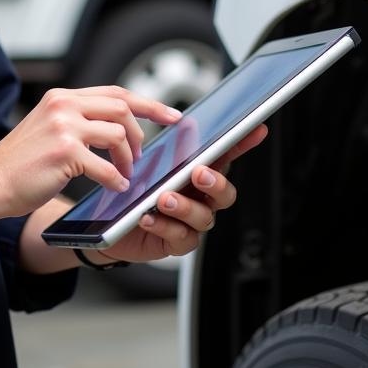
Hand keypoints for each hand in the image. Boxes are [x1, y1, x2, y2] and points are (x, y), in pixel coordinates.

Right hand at [0, 86, 181, 219]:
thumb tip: (117, 128)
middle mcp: (63, 106)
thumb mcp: (48, 128)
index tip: (172, 115)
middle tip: (142, 156)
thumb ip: (77, 120)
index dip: (148, 104)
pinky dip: (115, 180)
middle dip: (141, 134)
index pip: (115, 92)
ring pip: (118, 135)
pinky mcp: (65, 153)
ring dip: (127, 158)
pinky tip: (113, 187)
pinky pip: (106, 167)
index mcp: (62, 98)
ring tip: (123, 173)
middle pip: (122, 109)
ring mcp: (64, 127)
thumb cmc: (20, 164)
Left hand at [97, 124, 267, 264]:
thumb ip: (172, 149)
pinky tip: (148, 217)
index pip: (226, 157)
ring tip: (164, 198)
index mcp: (198, 173)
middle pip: (225, 193)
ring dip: (185, 206)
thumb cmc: (137, 190)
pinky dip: (164, 226)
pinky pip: (180, 238)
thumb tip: (189, 125)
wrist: (112, 222)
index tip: (256, 129)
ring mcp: (192, 222)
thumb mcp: (151, 164)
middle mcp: (201, 199)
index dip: (243, 144)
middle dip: (215, 183)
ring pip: (203, 217)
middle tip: (198, 173)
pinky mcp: (177, 242)